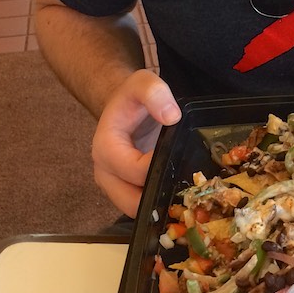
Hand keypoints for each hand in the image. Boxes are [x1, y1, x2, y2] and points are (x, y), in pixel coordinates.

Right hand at [92, 69, 181, 216]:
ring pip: (135, 210)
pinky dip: (157, 205)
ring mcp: (113, 185)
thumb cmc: (131, 96)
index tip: (179, 155)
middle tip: (189, 189)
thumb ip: (154, 92)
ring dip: (159, 207)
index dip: (159, 167)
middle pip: (131, 202)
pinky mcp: (124, 191)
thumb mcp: (142, 82)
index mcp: (106, 148)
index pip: (134, 171)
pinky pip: (140, 206)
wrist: (123, 106)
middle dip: (159, 199)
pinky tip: (178, 194)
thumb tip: (171, 116)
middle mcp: (104, 172)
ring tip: (186, 194)